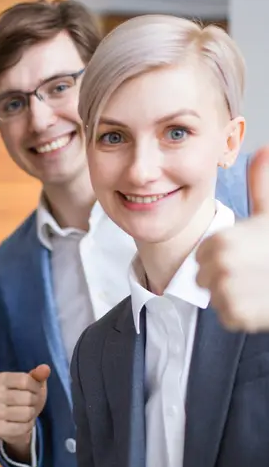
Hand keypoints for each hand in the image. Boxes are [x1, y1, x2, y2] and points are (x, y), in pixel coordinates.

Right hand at [0, 364, 49, 460]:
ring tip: (26, 413)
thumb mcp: (32, 384)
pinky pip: (23, 427)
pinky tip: (22, 423)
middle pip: (27, 397)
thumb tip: (45, 368)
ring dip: (32, 414)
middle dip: (35, 401)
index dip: (36, 387)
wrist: (13, 421)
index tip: (34, 390)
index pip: (25, 380)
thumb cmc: (24, 397)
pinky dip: (28, 426)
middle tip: (31, 404)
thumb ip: (38, 375)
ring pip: (26, 413)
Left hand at [197, 145, 268, 331]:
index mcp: (221, 243)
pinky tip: (262, 301)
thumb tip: (264, 149)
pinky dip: (243, 312)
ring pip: (216, 296)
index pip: (203, 254)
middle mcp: (220, 269)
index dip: (224, 255)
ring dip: (235, 294)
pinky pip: (228, 315)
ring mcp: (228, 296)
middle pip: (205, 276)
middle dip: (226, 275)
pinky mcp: (237, 317)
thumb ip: (263, 184)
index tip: (247, 253)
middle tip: (256, 270)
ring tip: (261, 283)